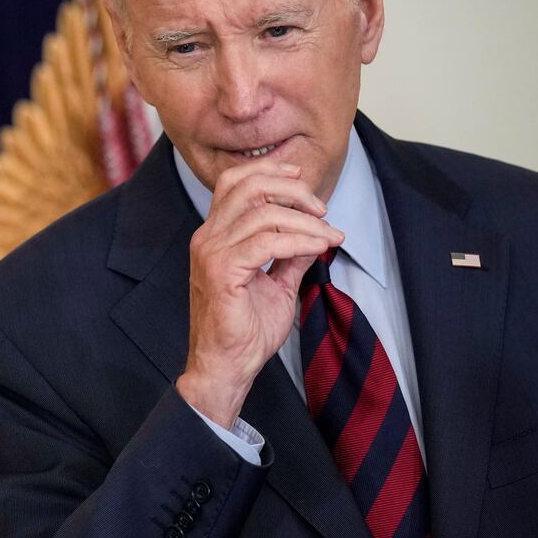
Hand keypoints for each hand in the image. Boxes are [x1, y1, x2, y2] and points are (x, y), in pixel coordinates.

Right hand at [176, 160, 343, 426]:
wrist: (227, 366)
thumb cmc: (245, 330)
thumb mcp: (276, 284)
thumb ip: (289, 256)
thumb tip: (314, 233)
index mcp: (214, 235)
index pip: (234, 183)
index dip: (268, 171)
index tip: (301, 176)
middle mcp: (207, 237)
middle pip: (247, 186)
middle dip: (292, 189)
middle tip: (322, 208)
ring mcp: (211, 252)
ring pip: (263, 213)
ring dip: (305, 221)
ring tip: (329, 236)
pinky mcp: (222, 271)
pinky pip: (266, 242)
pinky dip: (299, 241)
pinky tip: (319, 249)